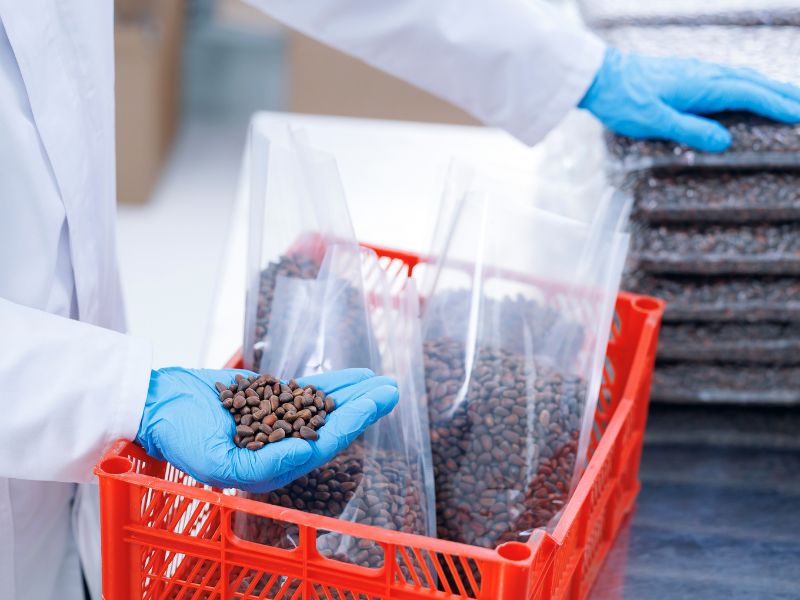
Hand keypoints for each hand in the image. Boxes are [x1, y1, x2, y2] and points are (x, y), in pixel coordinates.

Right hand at [135, 367, 397, 491]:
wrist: (158, 404)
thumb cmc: (181, 437)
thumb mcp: (217, 460)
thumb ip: (264, 464)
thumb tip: (306, 454)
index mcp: (273, 469)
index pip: (321, 446)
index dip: (350, 424)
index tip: (372, 404)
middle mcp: (282, 448)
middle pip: (332, 426)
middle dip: (363, 407)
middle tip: (391, 389)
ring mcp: (280, 421)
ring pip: (326, 406)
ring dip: (355, 394)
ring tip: (383, 380)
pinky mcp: (274, 399)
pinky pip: (310, 391)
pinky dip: (334, 382)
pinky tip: (357, 376)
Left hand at [579, 48, 799, 151]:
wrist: (598, 75)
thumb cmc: (622, 99)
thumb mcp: (653, 122)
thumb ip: (689, 130)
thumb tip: (723, 142)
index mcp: (702, 86)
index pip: (750, 95)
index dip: (777, 106)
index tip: (799, 116)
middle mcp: (705, 74)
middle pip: (754, 83)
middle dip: (783, 94)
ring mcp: (696, 71)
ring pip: (742, 78)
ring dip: (768, 88)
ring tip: (788, 98)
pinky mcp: (686, 73)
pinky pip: (727, 77)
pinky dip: (747, 84)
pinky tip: (747, 91)